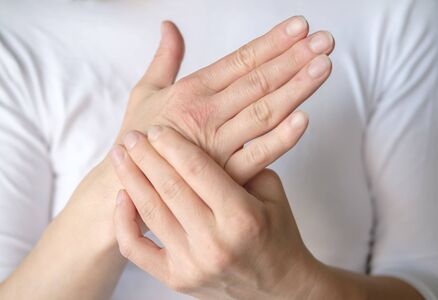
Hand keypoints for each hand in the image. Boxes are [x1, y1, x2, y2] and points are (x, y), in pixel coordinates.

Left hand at [110, 126, 318, 298]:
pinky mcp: (176, 279)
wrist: (279, 286)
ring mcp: (192, 264)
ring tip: (120, 156)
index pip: (197, 170)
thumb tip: (208, 136)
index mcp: (241, 216)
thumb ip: (243, 164)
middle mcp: (214, 241)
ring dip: (131, 179)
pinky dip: (124, 222)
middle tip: (131, 136)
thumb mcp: (271, 192)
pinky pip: (137, 249)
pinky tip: (122, 197)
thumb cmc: (277, 234)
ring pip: (150, 212)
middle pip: (169, 187)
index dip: (172, 145)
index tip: (157, 129)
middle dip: (145, 156)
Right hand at [117, 17, 333, 183]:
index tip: (300, 26)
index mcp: (190, 91)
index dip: (272, 42)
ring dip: (295, 88)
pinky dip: (280, 139)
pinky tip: (303, 119)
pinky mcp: (222, 175)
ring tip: (323, 67)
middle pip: (258, 81)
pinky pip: (256, 155)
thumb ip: (164, 59)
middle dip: (294, 59)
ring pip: (263, 112)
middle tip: (325, 41)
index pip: (240, 60)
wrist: (124, 185)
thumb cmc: (136, 136)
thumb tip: (169, 26)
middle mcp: (206, 114)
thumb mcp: (145, 91)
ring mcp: (216, 145)